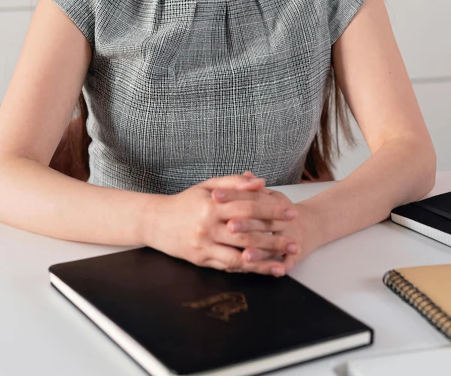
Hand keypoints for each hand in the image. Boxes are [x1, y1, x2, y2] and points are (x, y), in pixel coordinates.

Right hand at [147, 172, 298, 274]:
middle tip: (295, 241)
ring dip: (265, 259)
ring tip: (285, 260)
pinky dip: (248, 268)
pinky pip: (228, 266)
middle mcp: (208, 226)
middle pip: (248, 233)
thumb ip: (234, 183)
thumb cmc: (185, 202)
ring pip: (240, 255)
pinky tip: (263, 269)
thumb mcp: (208, 186)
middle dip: (274, 237)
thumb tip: (261, 182)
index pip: (248, 206)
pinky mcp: (201, 260)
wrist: (155, 222)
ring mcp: (205, 245)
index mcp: (212, 204)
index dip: (271, 209)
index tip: (291, 212)